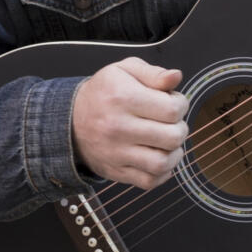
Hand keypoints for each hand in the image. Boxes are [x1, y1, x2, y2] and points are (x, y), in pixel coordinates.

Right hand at [71, 57, 187, 188]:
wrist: (70, 120)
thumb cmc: (105, 93)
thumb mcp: (124, 71)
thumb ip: (153, 73)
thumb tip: (176, 77)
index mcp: (122, 97)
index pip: (172, 109)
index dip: (181, 105)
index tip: (173, 102)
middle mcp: (118, 126)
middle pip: (172, 137)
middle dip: (180, 128)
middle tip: (171, 123)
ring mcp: (116, 152)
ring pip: (162, 162)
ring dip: (174, 153)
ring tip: (168, 143)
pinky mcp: (116, 171)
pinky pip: (150, 181)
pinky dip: (162, 173)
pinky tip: (158, 157)